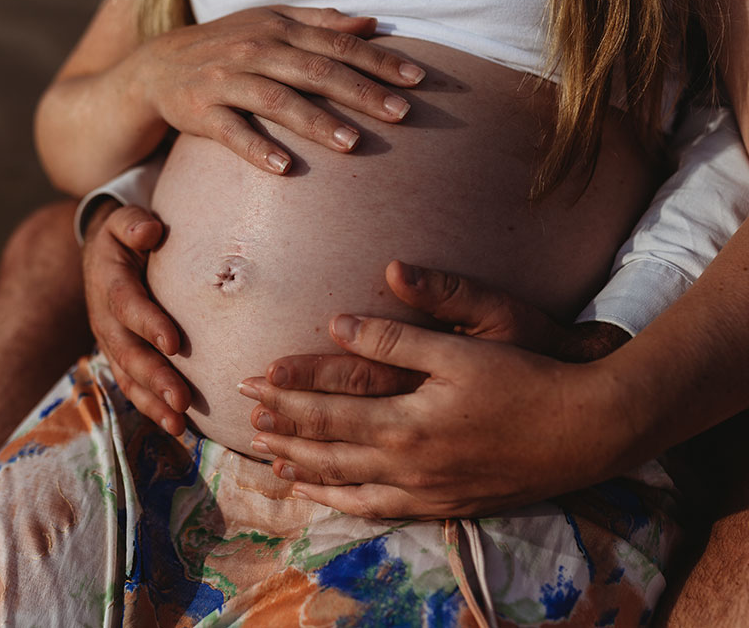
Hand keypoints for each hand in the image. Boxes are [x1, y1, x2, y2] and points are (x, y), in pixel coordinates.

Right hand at [82, 198, 189, 433]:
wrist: (106, 252)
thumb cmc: (127, 234)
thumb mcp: (125, 219)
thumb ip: (133, 223)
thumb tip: (148, 231)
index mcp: (109, 282)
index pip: (127, 304)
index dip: (148, 323)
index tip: (173, 342)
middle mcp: (105, 318)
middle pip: (128, 352)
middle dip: (154, 377)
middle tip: (181, 399)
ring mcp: (111, 342)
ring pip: (128, 377)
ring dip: (152, 402)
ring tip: (178, 424)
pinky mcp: (120, 358)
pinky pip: (133, 386)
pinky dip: (152, 408)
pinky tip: (177, 427)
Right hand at [134, 5, 423, 172]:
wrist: (156, 67)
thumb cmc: (226, 45)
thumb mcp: (270, 23)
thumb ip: (320, 23)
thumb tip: (371, 24)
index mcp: (279, 28)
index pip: (337, 43)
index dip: (378, 60)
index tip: (418, 80)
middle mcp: (255, 49)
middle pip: (315, 70)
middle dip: (361, 92)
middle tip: (401, 114)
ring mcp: (226, 81)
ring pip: (277, 100)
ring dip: (316, 123)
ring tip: (353, 145)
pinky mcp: (200, 112)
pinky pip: (232, 132)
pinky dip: (258, 149)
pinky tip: (286, 168)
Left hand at [241, 261, 634, 517]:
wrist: (586, 432)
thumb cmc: (527, 381)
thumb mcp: (461, 349)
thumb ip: (396, 337)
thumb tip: (336, 324)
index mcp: (405, 420)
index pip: (327, 408)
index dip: (286, 396)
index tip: (252, 384)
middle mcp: (406, 463)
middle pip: (327, 449)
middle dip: (284, 433)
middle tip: (249, 422)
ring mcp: (425, 491)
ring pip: (346, 486)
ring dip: (306, 472)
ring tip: (272, 462)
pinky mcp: (445, 506)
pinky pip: (379, 510)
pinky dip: (345, 503)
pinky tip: (329, 498)